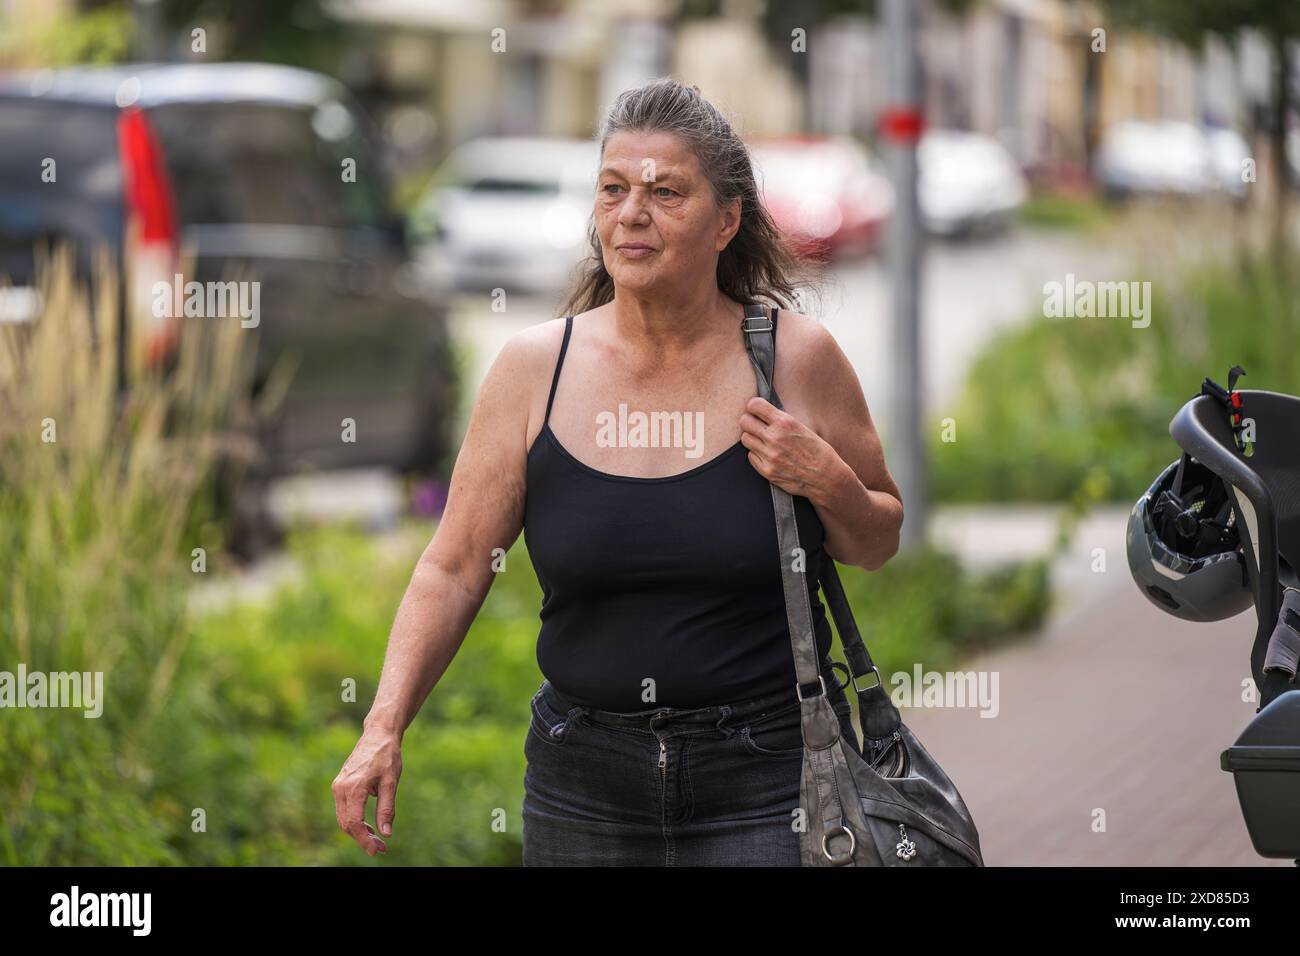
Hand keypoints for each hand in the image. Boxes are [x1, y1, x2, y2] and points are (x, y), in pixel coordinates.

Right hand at [332, 727, 402, 855]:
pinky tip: (369, 826)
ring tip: (376, 840)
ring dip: (358, 831)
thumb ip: (387, 808)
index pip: (355, 823)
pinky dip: (354, 820)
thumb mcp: (391, 782)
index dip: (365, 840)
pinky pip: (344, 809)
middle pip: (346, 824)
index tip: (377, 850)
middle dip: (362, 838)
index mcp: (354, 788)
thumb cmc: (387, 755)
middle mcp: (341, 788)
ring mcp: (338, 786)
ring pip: (343, 818)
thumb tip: (386, 834)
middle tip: (380, 848)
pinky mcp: (340, 785)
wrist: (378, 734)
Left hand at [738, 396, 839, 498]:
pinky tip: (768, 454)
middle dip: (749, 421)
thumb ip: (781, 420)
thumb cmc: (817, 451)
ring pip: (745, 439)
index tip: (756, 410)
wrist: (825, 477)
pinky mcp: (766, 470)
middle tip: (756, 425)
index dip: (753, 406)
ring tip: (763, 440)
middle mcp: (775, 437)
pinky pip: (751, 456)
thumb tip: (763, 412)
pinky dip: (756, 454)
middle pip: (744, 421)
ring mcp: (769, 455)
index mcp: (785, 422)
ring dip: (752, 438)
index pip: (754, 405)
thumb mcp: (803, 427)